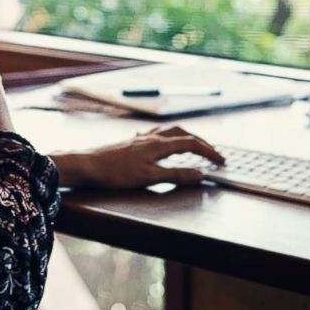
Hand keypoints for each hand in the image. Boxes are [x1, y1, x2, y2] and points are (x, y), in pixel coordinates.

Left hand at [53, 125, 225, 189]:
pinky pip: (158, 135)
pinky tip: (165, 145)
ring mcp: (141, 139)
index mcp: (159, 145)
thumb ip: (175, 175)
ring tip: (195, 146)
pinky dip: (170, 138)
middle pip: (183, 134)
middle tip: (213, 154)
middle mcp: (152, 138)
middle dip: (201, 142)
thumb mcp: (149, 178)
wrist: (88, 165)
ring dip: (186, 137)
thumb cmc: (116, 173)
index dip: (209, 152)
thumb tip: (200, 174)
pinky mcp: (132, 143)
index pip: (191, 144)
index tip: (222, 161)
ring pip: (170, 132)